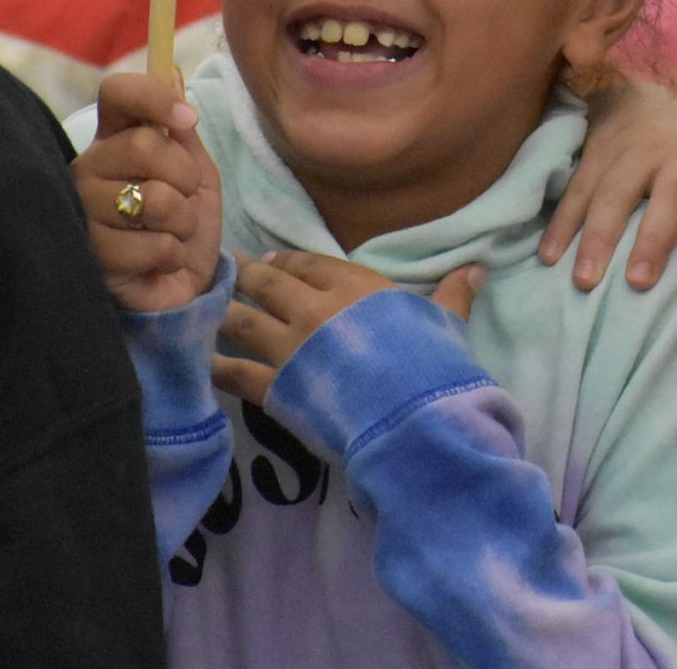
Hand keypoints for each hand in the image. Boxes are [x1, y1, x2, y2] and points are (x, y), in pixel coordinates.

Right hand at [74, 72, 223, 312]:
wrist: (182, 284)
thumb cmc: (185, 224)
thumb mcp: (196, 173)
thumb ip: (183, 133)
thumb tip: (174, 75)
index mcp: (113, 139)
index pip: (117, 93)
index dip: (154, 97)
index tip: (187, 119)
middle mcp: (88, 167)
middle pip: (144, 145)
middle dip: (186, 178)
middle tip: (183, 199)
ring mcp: (82, 211)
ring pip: (155, 199)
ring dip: (183, 222)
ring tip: (169, 234)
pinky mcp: (89, 256)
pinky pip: (154, 245)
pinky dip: (172, 256)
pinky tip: (157, 262)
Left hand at [214, 252, 483, 408]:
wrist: (413, 418)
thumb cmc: (434, 366)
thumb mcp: (446, 324)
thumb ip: (452, 296)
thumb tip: (475, 268)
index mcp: (355, 287)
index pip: (310, 264)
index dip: (288, 260)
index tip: (273, 259)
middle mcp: (314, 309)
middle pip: (268, 284)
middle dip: (245, 274)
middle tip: (226, 269)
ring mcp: (291, 349)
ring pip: (243, 321)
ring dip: (221, 312)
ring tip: (204, 308)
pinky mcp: (277, 389)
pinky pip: (236, 373)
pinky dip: (215, 366)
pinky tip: (201, 362)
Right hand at [539, 79, 676, 299]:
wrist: (649, 100)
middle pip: (668, 198)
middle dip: (653, 240)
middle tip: (638, 283)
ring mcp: (632, 154)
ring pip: (612, 195)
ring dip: (595, 238)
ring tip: (584, 281)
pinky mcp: (595, 154)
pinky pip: (575, 191)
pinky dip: (561, 225)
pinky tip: (549, 257)